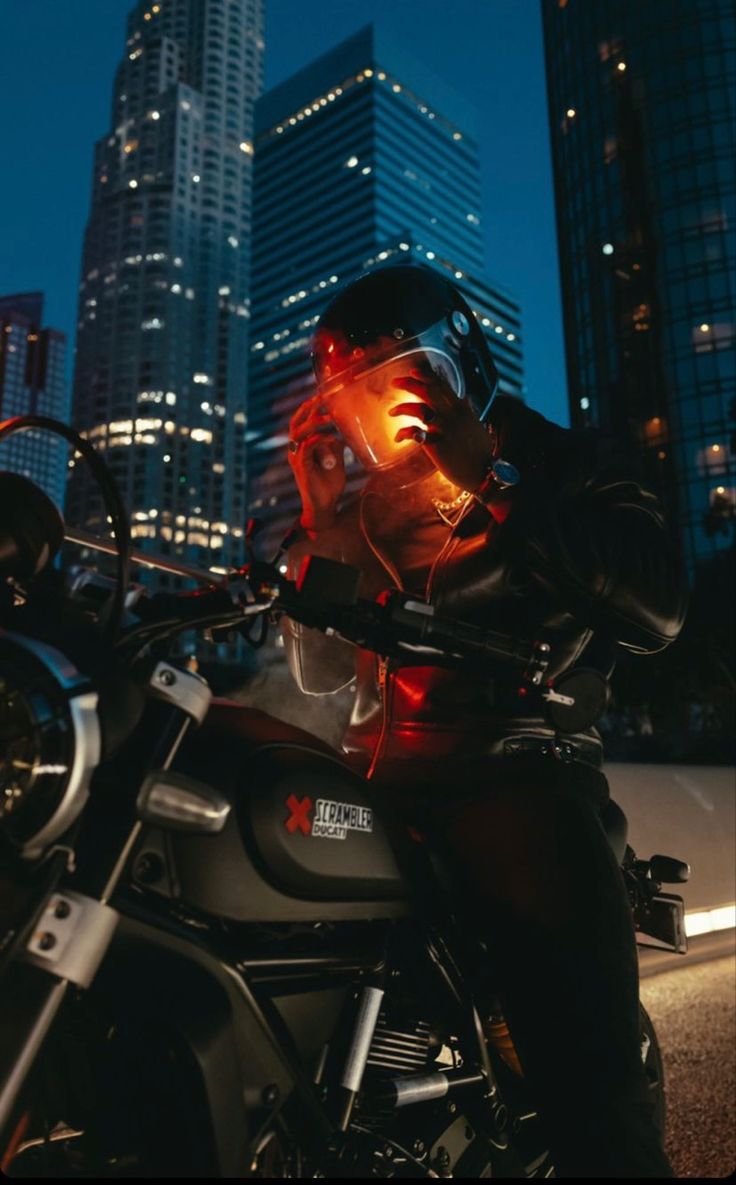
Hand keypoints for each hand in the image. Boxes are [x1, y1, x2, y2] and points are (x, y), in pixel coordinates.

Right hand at [287, 394, 345, 530]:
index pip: (301, 423)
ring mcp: (297, 458)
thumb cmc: (329, 486)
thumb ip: (336, 448)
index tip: (321, 397)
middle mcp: (296, 451)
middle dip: (307, 409)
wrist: (325, 506)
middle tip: (320, 398)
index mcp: (302, 448)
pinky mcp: (301, 466)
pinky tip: (330, 437)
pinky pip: (307, 446)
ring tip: (329, 417)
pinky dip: (318, 439)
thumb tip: (341, 435)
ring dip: (314, 422)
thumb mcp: (336, 462)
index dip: (309, 409)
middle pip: (295, 423)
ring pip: (299, 432)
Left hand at [388, 367, 494, 492]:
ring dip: (401, 408)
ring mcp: (444, 428)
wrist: (483, 473)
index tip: (413, 372)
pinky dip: (402, 432)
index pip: (442, 384)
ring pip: (417, 408)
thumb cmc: (479, 452)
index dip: (426, 376)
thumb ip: (466, 411)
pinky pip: (413, 432)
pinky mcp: (436, 444)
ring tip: (392, 412)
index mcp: (462, 408)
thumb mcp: (475, 424)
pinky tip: (398, 437)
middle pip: (427, 390)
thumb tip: (465, 399)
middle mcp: (452, 414)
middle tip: (394, 383)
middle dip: (408, 383)